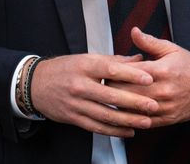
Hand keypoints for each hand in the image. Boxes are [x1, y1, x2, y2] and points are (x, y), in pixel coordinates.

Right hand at [29, 53, 158, 136]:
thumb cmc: (64, 69)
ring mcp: (76, 103)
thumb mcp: (86, 58)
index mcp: (84, 66)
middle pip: (110, 96)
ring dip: (128, 120)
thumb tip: (138, 59)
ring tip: (146, 121)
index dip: (131, 75)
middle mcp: (79, 85)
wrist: (35, 84)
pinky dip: (114, 131)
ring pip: (106, 115)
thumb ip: (113, 60)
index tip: (149, 79)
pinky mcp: (73, 118)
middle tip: (153, 105)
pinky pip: (97, 127)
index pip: (110, 70)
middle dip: (135, 102)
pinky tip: (129, 131)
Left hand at [107, 27, 189, 126]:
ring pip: (134, 109)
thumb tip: (133, 31)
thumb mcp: (170, 49)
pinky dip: (133, 116)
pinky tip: (126, 109)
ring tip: (113, 96)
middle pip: (127, 93)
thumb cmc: (189, 65)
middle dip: (113, 88)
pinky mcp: (169, 119)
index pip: (128, 73)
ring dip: (121, 103)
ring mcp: (166, 107)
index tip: (107, 70)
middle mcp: (164, 90)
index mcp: (162, 71)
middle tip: (105, 83)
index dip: (114, 72)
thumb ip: (149, 41)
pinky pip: (145, 121)